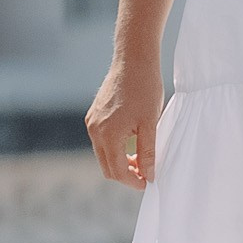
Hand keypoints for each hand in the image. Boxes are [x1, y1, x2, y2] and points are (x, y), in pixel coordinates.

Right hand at [86, 52, 163, 187]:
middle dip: (125, 174)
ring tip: (141, 158)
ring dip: (120, 161)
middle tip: (146, 173)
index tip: (148, 182)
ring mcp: (92, 122)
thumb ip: (148, 151)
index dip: (133, 181)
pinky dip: (114, 148)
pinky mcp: (93, 115)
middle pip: (107, 166)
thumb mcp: (151, 123)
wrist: (133, 60)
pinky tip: (132, 143)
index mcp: (108, 134)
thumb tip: (149, 175)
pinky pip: (101, 141)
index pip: (117, 170)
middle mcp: (94, 130)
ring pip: (103, 154)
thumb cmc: (145, 88)